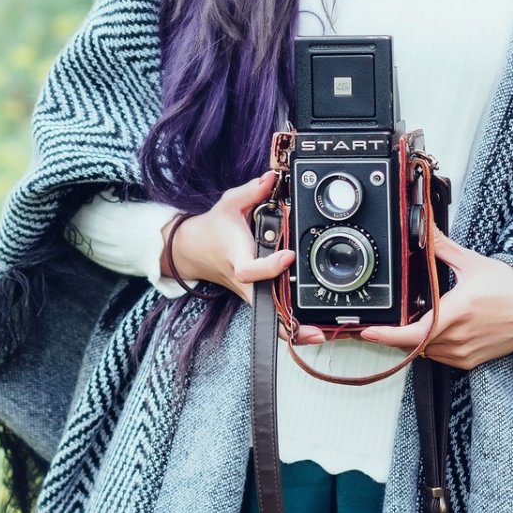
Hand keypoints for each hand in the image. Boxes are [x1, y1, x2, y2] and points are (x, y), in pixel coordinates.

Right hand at [160, 170, 325, 344]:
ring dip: (292, 329)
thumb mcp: (229, 204)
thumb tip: (271, 177)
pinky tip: (312, 332)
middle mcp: (244, 281)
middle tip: (315, 330)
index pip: (250, 269)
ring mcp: (250, 293)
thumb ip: (252, 191)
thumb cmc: (214, 228)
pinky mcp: (255, 297)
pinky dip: (289, 327)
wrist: (193, 249)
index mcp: (237, 258)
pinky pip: (271, 316)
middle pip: (265, 306)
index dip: (269, 266)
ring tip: (319, 335)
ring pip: (269, 318)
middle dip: (287, 320)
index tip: (288, 255)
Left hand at [356, 220, 512, 368]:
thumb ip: (441, 247)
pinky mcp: (471, 361)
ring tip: (414, 321)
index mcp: (456, 313)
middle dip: (397, 333)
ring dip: (416, 340)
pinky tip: (435, 329)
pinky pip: (441, 357)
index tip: (369, 332)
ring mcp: (465, 352)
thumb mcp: (473, 263)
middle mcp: (459, 338)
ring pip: (426, 352)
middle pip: (414, 344)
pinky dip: (432, 346)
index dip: (387, 335)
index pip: (413, 334)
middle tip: (385, 321)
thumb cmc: (512, 288)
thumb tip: (424, 228)